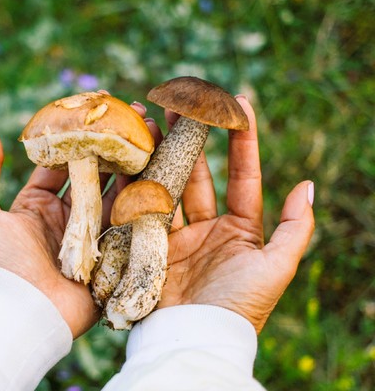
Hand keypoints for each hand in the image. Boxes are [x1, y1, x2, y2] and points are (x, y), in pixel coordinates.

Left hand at [0, 100, 157, 337]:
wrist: (20, 315)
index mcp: (37, 207)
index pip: (60, 165)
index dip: (77, 139)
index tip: (96, 113)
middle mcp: (66, 220)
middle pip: (94, 176)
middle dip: (113, 147)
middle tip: (135, 118)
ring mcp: (90, 238)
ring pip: (116, 195)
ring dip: (134, 167)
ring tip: (153, 136)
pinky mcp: (110, 257)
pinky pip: (129, 224)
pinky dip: (143, 200)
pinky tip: (160, 173)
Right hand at [157, 95, 314, 332]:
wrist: (195, 337)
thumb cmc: (241, 305)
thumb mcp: (277, 266)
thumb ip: (294, 227)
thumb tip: (307, 185)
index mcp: (240, 228)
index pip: (242, 176)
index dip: (242, 141)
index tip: (240, 103)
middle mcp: (207, 227)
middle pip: (200, 173)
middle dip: (192, 137)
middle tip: (184, 103)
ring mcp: (176, 234)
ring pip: (169, 183)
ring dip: (161, 152)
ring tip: (153, 119)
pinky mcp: (149, 243)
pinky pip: (144, 206)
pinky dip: (137, 181)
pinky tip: (132, 154)